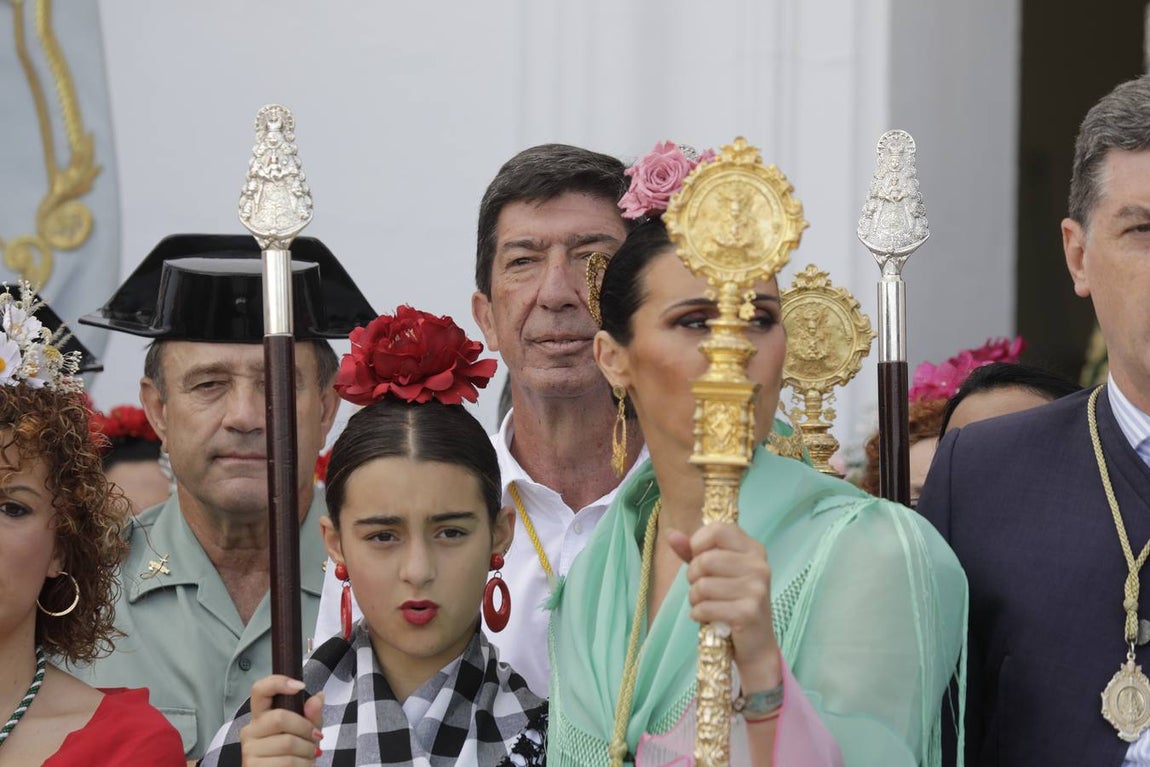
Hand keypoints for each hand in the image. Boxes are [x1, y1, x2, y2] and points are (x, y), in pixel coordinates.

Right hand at [240, 675, 324, 765]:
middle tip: (316, 737)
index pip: (259, 689)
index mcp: (261, 716)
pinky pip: (287, 762)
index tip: (301, 686)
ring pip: (287, 743)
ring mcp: (249, 750)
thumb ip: (313, 715)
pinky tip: (304, 765)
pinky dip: (304, 765)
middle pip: (280, 717)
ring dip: (308, 750)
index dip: (278, 682)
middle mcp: (250, 730)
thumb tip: (318, 697)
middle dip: (305, 728)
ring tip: (311, 755)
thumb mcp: (307, 731)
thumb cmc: (296, 752)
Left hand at [667, 522, 781, 689]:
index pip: (718, 529)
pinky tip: (706, 617)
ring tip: (704, 604)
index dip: (698, 543)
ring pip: (703, 585)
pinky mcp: (748, 613)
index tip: (698, 558)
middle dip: (693, 576)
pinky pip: (706, 607)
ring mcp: (756, 589)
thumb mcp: (714, 571)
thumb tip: (671, 534)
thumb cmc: (732, 601)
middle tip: (700, 588)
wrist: (755, 643)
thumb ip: (693, 551)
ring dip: (694, 598)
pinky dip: (698, 614)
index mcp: (753, 549)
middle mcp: (759, 566)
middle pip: (706, 559)